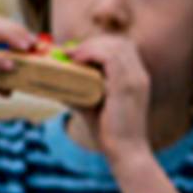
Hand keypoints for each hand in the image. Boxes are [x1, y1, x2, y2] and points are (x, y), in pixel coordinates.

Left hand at [65, 35, 151, 159]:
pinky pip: (110, 58)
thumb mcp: (92, 105)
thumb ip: (78, 92)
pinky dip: (91, 54)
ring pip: (115, 46)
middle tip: (69, 52)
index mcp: (136, 77)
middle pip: (119, 42)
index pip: (121, 48)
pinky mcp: (127, 85)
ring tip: (71, 56)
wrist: (126, 151)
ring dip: (90, 46)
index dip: (98, 45)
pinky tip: (76, 61)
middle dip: (92, 42)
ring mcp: (136, 79)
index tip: (75, 53)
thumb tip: (53, 84)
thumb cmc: (110, 132)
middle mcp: (140, 74)